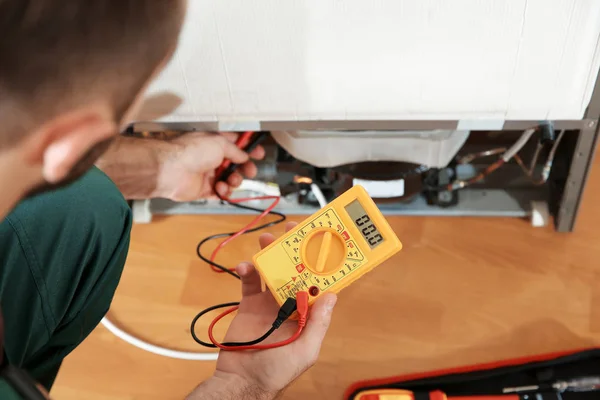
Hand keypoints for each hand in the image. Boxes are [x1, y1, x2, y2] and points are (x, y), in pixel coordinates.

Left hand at [157, 132, 264, 200]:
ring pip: (230, 180)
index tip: (259, 153)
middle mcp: (211, 157)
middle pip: (235, 164)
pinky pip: (220, 193)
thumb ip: (235, 151)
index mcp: (214, 143)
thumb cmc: (190, 152)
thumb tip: (244, 156)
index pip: (235, 144)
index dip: (248, 148)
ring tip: (230, 181)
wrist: (171, 170)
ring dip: (234, 181)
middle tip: (250, 171)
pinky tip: (220, 189)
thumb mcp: (219, 144)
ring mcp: (208, 174)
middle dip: (245, 168)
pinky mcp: (203, 189)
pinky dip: (224, 192)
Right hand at [213, 222, 337, 397]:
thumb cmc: (277, 371)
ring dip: (271, 254)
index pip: (316, 284)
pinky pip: (249, 282)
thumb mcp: (305, 350)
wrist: (242, 381)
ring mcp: (269, 303)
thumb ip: (318, 324)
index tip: (321, 244)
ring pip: (273, 271)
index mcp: (307, 314)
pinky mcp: (249, 304)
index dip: (320, 265)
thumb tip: (332, 296)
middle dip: (294, 251)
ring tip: (267, 240)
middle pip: (295, 272)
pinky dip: (247, 270)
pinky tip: (245, 266)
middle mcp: (290, 305)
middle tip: (292, 231)